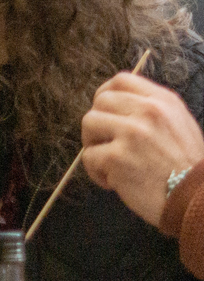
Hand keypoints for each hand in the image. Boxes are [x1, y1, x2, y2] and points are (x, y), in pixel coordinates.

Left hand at [79, 71, 203, 226]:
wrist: (197, 199)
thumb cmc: (188, 168)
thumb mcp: (180, 125)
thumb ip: (152, 111)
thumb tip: (117, 105)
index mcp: (163, 101)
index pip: (121, 80)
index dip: (105, 94)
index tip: (105, 112)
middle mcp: (148, 112)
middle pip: (100, 102)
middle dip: (98, 124)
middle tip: (109, 145)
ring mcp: (132, 133)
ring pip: (88, 124)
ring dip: (94, 145)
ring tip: (111, 164)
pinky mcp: (116, 157)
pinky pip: (88, 156)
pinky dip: (96, 172)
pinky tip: (115, 182)